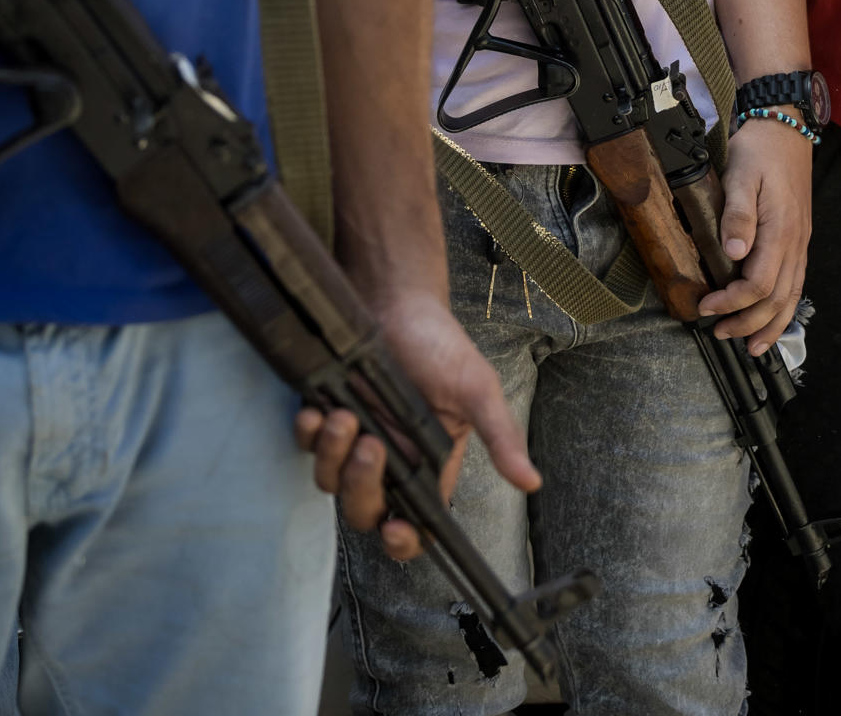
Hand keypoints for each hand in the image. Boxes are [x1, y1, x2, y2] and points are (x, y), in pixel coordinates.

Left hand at [295, 293, 536, 560]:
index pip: (418, 522)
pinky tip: (318, 412)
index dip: (403, 540)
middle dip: (364, 489)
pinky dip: (309, 434)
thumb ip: (501, 437)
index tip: (396, 529)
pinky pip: (308, 444)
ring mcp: (356, 441)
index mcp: (431, 464)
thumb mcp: (477, 390)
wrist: (397, 300)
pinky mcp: (327, 418)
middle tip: (373, 446)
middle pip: (366, 510)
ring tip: (346, 417)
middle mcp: (391, 461)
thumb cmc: (440, 344)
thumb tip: (531, 481)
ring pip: (332, 481)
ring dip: (334, 457)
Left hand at [697, 115, 812, 354]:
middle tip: (720, 333)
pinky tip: (773, 318)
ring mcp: (800, 242)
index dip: (733, 302)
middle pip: (778, 298)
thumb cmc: (760, 150)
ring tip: (751, 345)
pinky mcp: (798, 239)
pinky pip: (796, 283)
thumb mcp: (742, 175)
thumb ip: (738, 214)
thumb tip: (734, 252)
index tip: (706, 306)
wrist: (786, 127)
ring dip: (771, 324)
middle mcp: (796, 242)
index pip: (759, 283)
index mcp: (781, 231)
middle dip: (749, 322)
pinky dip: (785, 308)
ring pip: (792, 296)